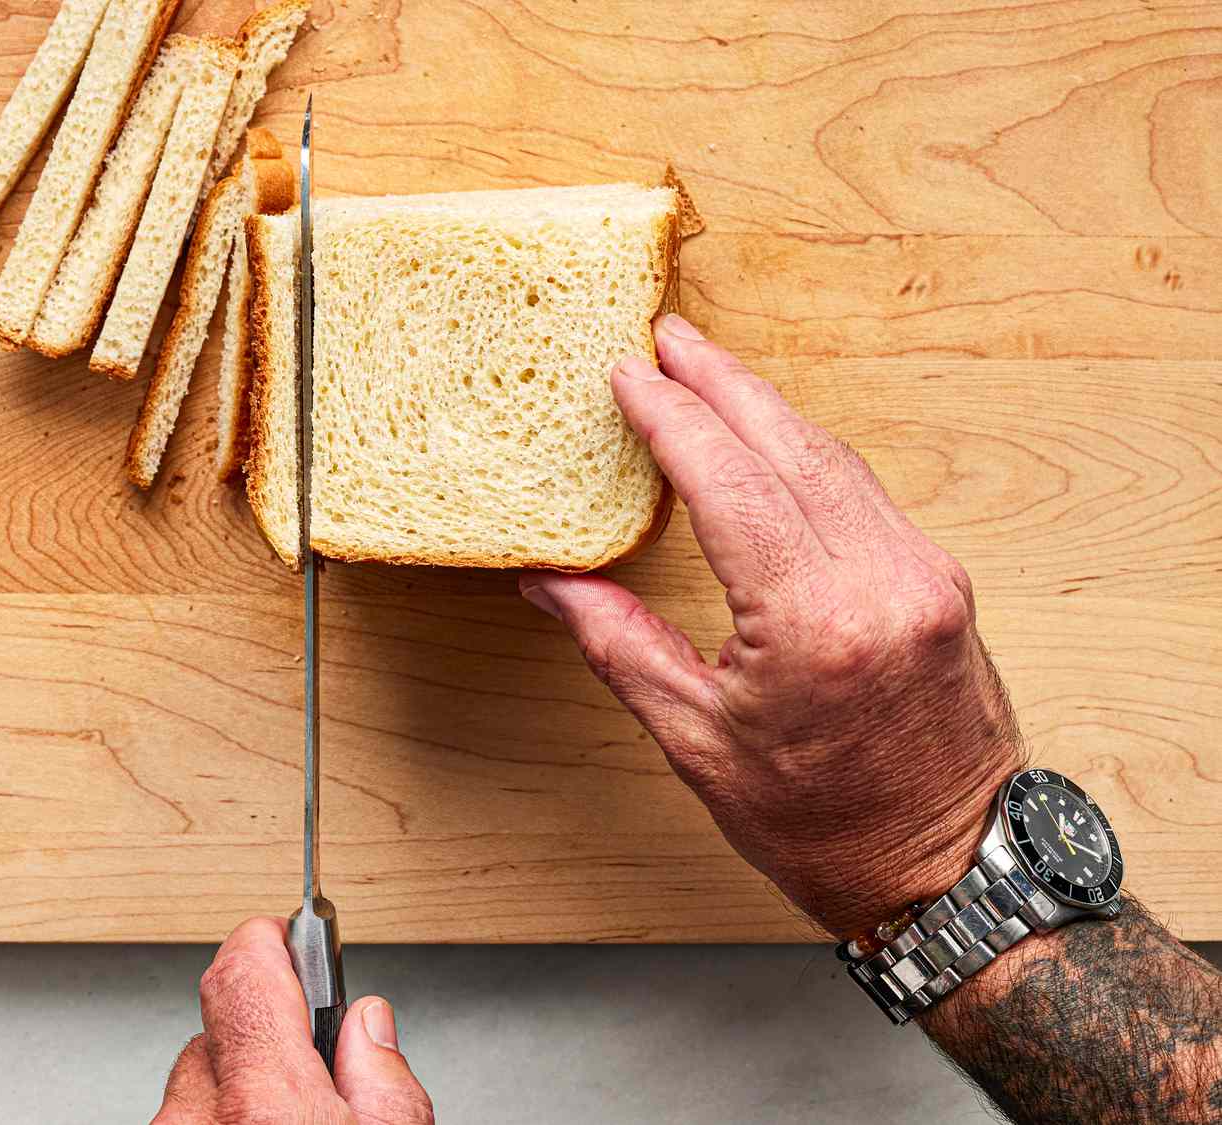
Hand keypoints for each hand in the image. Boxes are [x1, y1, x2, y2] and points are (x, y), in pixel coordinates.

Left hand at [153, 917, 433, 1123]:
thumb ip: (386, 1081)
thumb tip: (368, 1025)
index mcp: (267, 1102)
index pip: (246, 969)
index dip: (268, 940)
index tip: (286, 932)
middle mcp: (199, 1119)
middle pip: (226, 1030)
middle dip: (271, 1037)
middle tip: (318, 1074)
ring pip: (203, 1082)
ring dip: (242, 1088)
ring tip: (290, 1119)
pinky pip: (187, 1118)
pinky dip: (219, 1120)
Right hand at [520, 314, 1023, 937]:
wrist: (951, 869)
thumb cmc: (825, 828)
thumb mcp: (698, 744)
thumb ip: (619, 646)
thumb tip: (552, 581)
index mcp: (813, 623)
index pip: (729, 481)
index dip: (672, 418)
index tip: (629, 374)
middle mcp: (881, 581)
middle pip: (788, 444)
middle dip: (721, 380)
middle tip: (666, 336)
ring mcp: (922, 574)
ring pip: (832, 456)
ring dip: (764, 405)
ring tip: (706, 369)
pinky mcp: (939, 579)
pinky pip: (861, 488)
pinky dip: (805, 448)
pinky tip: (770, 434)